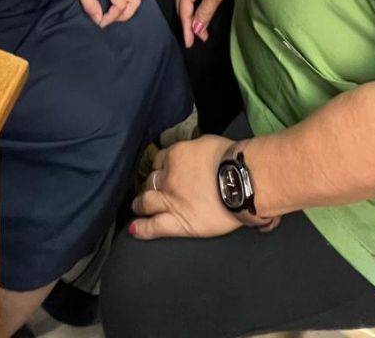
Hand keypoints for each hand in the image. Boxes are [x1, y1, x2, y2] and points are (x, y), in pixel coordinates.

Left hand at [129, 135, 278, 239]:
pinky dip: (141, 228)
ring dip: (141, 204)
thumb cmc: (230, 159)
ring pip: (146, 201)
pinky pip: (154, 226)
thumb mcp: (207, 144)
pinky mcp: (177, 221)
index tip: (161, 170)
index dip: (160, 167)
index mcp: (175, 156)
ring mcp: (170, 200)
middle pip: (150, 181)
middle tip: (150, 190)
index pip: (159, 160)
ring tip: (138, 207)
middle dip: (150, 185)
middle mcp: (167, 177)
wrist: (240, 181)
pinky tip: (134, 229)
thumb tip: (194, 154)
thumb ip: (194, 150)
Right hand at [177, 0, 229, 47]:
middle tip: (197, 39)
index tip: (190, 44)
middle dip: (188, 24)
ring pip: (185, 2)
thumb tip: (197, 30)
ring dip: (192, 16)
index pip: (183, 13)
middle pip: (181, 8)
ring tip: (200, 30)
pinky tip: (199, 13)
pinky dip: (193, 7)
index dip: (187, 30)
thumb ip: (204, 14)